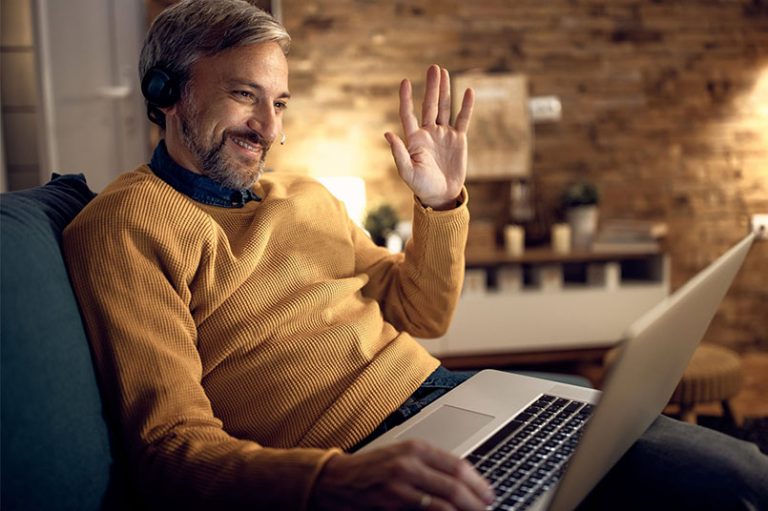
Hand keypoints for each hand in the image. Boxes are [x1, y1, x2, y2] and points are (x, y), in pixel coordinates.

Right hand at [310, 439, 493, 509]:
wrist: (335, 481)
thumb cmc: (370, 468)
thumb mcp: (401, 455)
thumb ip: (430, 464)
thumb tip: (463, 480)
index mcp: (414, 448)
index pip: (458, 466)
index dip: (479, 483)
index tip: (489, 494)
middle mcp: (407, 466)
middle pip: (454, 488)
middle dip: (476, 503)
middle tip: (487, 509)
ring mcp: (398, 489)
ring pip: (443, 506)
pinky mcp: (390, 508)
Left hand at [385, 65, 473, 209]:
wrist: (441, 195)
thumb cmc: (421, 186)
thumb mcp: (407, 171)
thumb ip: (398, 153)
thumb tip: (388, 134)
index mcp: (414, 139)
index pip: (409, 114)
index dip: (407, 98)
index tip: (405, 82)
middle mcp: (428, 132)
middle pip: (429, 105)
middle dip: (432, 87)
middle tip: (433, 67)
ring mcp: (444, 134)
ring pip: (445, 107)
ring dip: (445, 90)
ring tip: (444, 72)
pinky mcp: (458, 139)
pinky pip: (463, 119)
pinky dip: (466, 106)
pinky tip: (467, 91)